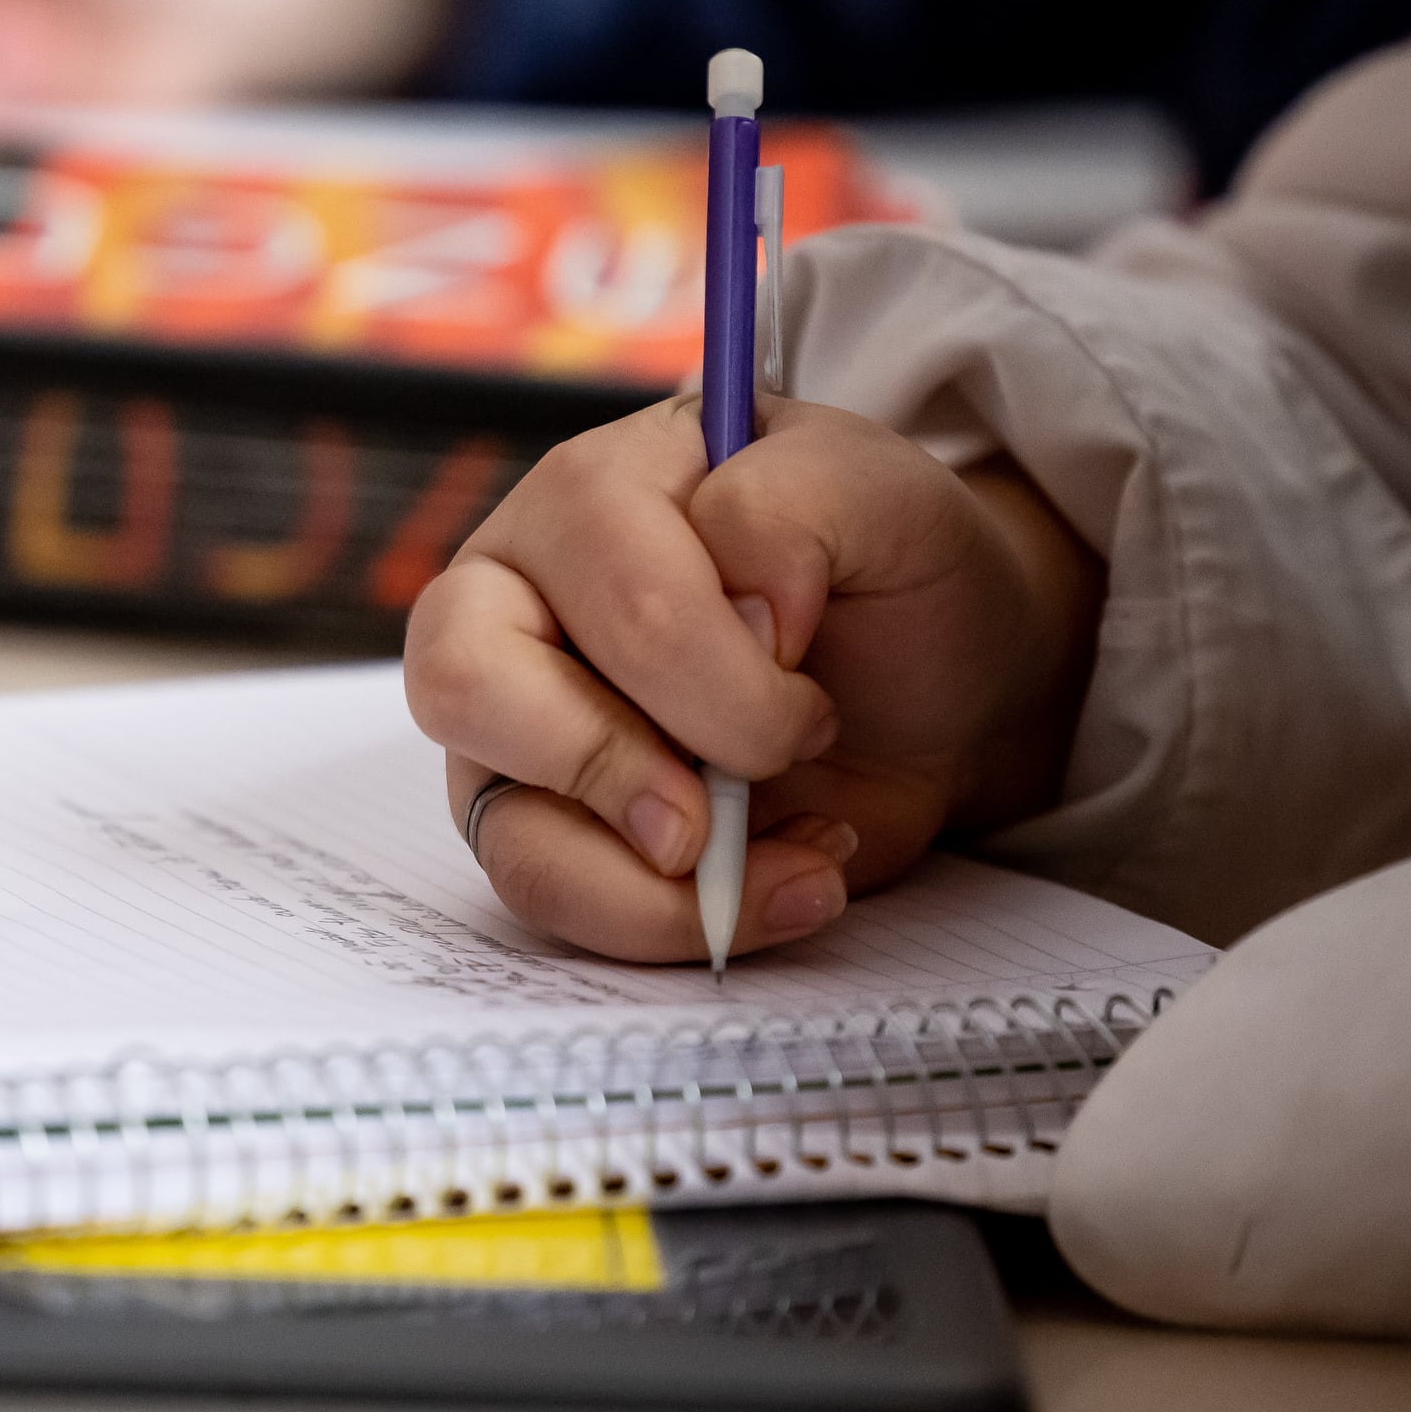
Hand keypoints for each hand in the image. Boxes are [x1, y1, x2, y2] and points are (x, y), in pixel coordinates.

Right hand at [404, 396, 1102, 962]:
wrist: (939, 690)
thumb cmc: (891, 578)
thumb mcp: (886, 495)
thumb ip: (799, 504)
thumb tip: (747, 612)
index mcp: (594, 490)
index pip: (609, 590)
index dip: (725, 676)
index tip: (815, 700)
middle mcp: (517, 590)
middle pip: (471, 684)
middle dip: (623, 769)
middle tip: (729, 805)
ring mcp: (511, 715)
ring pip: (496, 817)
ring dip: (649, 882)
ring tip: (790, 870)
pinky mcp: (533, 817)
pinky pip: (540, 893)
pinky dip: (664, 921)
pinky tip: (772, 887)